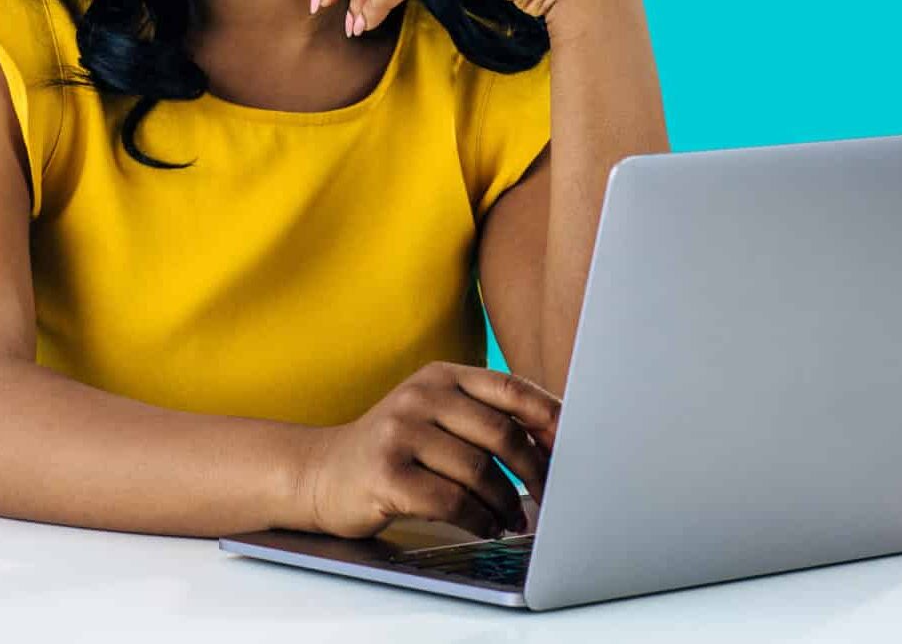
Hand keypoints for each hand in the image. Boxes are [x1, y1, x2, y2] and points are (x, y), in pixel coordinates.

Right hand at [296, 361, 561, 540]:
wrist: (323, 472)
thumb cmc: (394, 449)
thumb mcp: (433, 415)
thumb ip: (482, 418)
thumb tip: (553, 441)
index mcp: (440, 376)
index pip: (509, 387)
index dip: (549, 417)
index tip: (577, 446)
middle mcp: (421, 395)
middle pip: (501, 433)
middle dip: (535, 472)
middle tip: (549, 498)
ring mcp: (401, 432)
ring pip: (479, 471)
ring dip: (505, 504)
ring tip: (512, 520)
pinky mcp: (387, 472)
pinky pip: (451, 501)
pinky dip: (477, 520)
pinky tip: (483, 526)